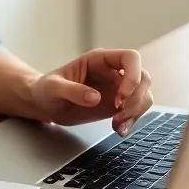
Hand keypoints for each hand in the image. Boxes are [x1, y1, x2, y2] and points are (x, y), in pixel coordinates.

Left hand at [28, 49, 152, 135]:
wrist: (44, 104)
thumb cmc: (46, 89)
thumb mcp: (53, 88)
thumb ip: (72, 90)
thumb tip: (94, 97)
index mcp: (99, 60)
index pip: (130, 57)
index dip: (133, 76)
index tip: (120, 98)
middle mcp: (112, 71)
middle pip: (143, 77)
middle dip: (136, 99)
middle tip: (118, 115)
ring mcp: (117, 88)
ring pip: (144, 95)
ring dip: (136, 112)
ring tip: (118, 126)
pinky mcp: (117, 105)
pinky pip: (135, 110)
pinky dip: (132, 121)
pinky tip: (119, 130)